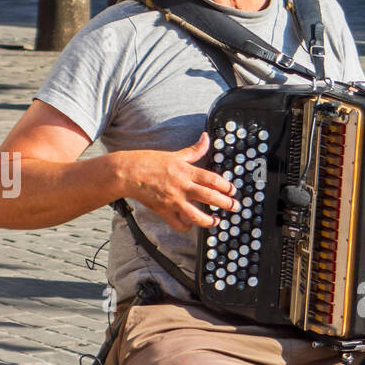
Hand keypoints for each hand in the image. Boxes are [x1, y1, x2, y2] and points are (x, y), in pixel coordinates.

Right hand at [118, 132, 239, 232]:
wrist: (128, 172)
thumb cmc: (150, 162)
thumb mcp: (175, 154)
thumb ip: (194, 150)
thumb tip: (206, 137)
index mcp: (186, 171)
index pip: (212, 179)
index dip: (226, 186)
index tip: (233, 191)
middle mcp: (182, 186)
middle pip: (210, 197)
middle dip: (226, 203)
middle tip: (235, 207)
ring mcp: (174, 200)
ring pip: (196, 215)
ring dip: (209, 220)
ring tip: (216, 221)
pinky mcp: (164, 210)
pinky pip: (178, 223)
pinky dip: (186, 226)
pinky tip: (191, 225)